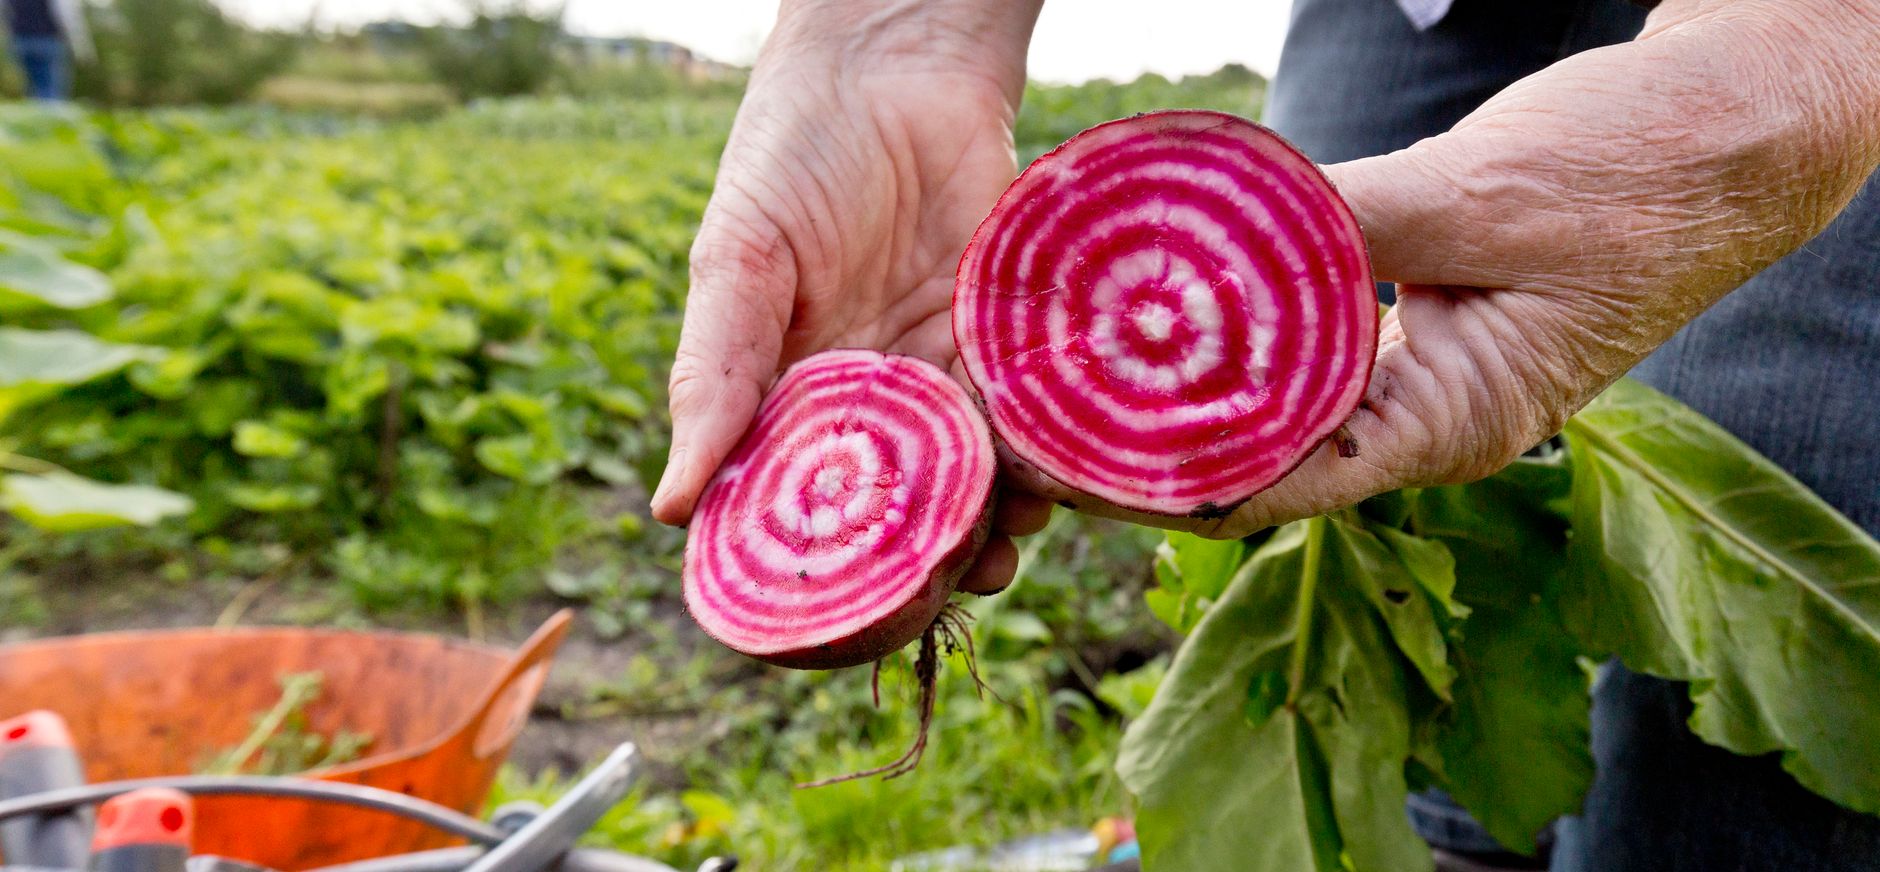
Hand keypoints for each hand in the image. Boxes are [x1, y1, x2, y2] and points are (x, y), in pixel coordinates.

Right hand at [650, 1, 1052, 591]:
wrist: (899, 64)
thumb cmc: (793, 155)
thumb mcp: (736, 264)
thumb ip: (713, 377)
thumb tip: (671, 504)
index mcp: (784, 402)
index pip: (793, 518)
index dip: (816, 579)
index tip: (837, 623)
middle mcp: (864, 404)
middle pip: (892, 517)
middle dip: (918, 567)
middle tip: (940, 591)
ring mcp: (939, 377)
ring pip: (968, 483)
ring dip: (989, 525)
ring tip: (999, 546)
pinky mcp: (1004, 342)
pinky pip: (1026, 421)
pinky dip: (1039, 459)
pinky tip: (1045, 478)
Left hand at [1132, 0, 1879, 537]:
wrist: (1724, 129)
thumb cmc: (1634, 173)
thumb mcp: (1475, 197)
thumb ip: (1338, 231)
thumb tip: (1209, 256)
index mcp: (1450, 425)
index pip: (1276, 485)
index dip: (1160, 482)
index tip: (1062, 460)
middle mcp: (1422, 418)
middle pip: (1256, 457)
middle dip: (1145, 444)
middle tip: (1030, 413)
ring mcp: (1414, 373)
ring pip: (1270, 403)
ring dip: (1178, 389)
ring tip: (1065, 367)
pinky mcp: (1407, 322)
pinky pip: (1298, 344)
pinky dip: (1232, 329)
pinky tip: (1158, 306)